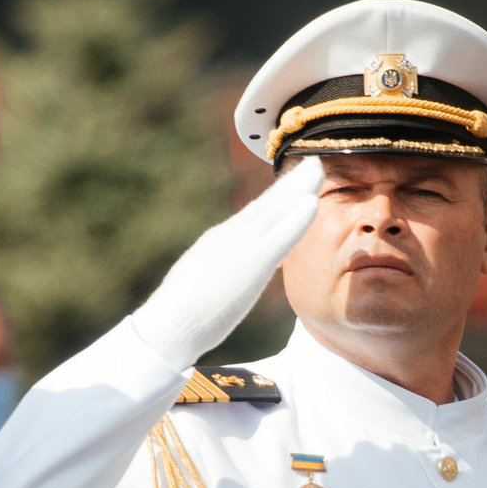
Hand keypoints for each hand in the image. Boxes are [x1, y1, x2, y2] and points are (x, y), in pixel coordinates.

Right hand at [128, 158, 322, 366]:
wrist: (169, 325)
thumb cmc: (182, 315)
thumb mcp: (203, 283)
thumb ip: (221, 271)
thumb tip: (228, 275)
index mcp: (218, 241)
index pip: (254, 214)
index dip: (276, 195)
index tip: (293, 181)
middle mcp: (230, 237)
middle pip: (267, 204)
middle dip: (292, 183)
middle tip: (313, 162)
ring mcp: (240, 247)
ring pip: (276, 211)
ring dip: (299, 189)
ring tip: (318, 169)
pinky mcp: (251, 264)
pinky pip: (281, 236)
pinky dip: (297, 218)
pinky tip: (313, 202)